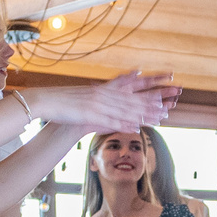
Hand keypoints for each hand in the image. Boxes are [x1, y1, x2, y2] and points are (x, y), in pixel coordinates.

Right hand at [46, 71, 180, 133]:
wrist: (46, 101)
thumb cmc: (62, 102)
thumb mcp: (83, 97)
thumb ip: (97, 96)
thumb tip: (106, 99)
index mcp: (102, 89)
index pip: (129, 90)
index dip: (147, 91)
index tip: (162, 92)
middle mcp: (103, 94)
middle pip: (132, 99)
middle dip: (152, 101)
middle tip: (170, 103)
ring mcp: (97, 104)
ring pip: (125, 109)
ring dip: (144, 113)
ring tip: (161, 116)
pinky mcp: (90, 114)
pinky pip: (110, 120)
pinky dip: (124, 124)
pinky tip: (136, 127)